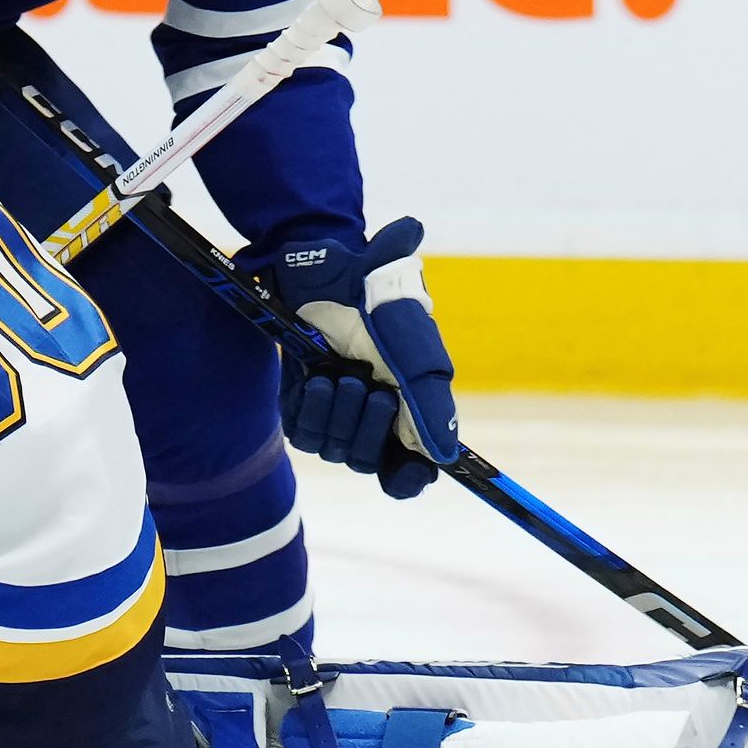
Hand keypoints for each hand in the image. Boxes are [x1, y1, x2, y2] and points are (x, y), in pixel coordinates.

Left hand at [247, 217, 461, 499]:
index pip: (407, 471)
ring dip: (337, 413)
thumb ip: (432, 404)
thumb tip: (447, 457)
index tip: (404, 469)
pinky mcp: (301, 401)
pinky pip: (302, 433)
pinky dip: (311, 407)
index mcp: (408, 409)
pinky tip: (316, 375)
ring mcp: (335, 410)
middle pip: (368, 462)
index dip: (406, 478)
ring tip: (340, 372)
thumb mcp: (414, 352)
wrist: (328, 269)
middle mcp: (372, 415)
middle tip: (369, 386)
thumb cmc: (380, 304)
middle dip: (368, 428)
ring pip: (333, 450)